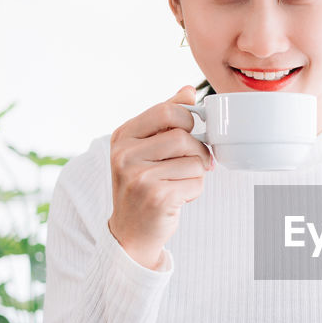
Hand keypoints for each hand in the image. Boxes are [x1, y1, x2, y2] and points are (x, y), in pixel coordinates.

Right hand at [107, 86, 212, 268]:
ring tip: (179, 183)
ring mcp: (139, 176)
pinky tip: (177, 198)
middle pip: (184, 136)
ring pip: (194, 161)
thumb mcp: (145, 148)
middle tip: (195, 163)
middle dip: (198, 151)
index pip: (167, 110)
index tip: (192, 134)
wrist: (130, 232)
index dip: (189, 121)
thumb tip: (188, 90)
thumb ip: (165, 118)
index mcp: (123, 136)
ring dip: (196, 174)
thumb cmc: (143, 186)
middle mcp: (125, 154)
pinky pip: (195, 183)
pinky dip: (194, 191)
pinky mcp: (156, 196)